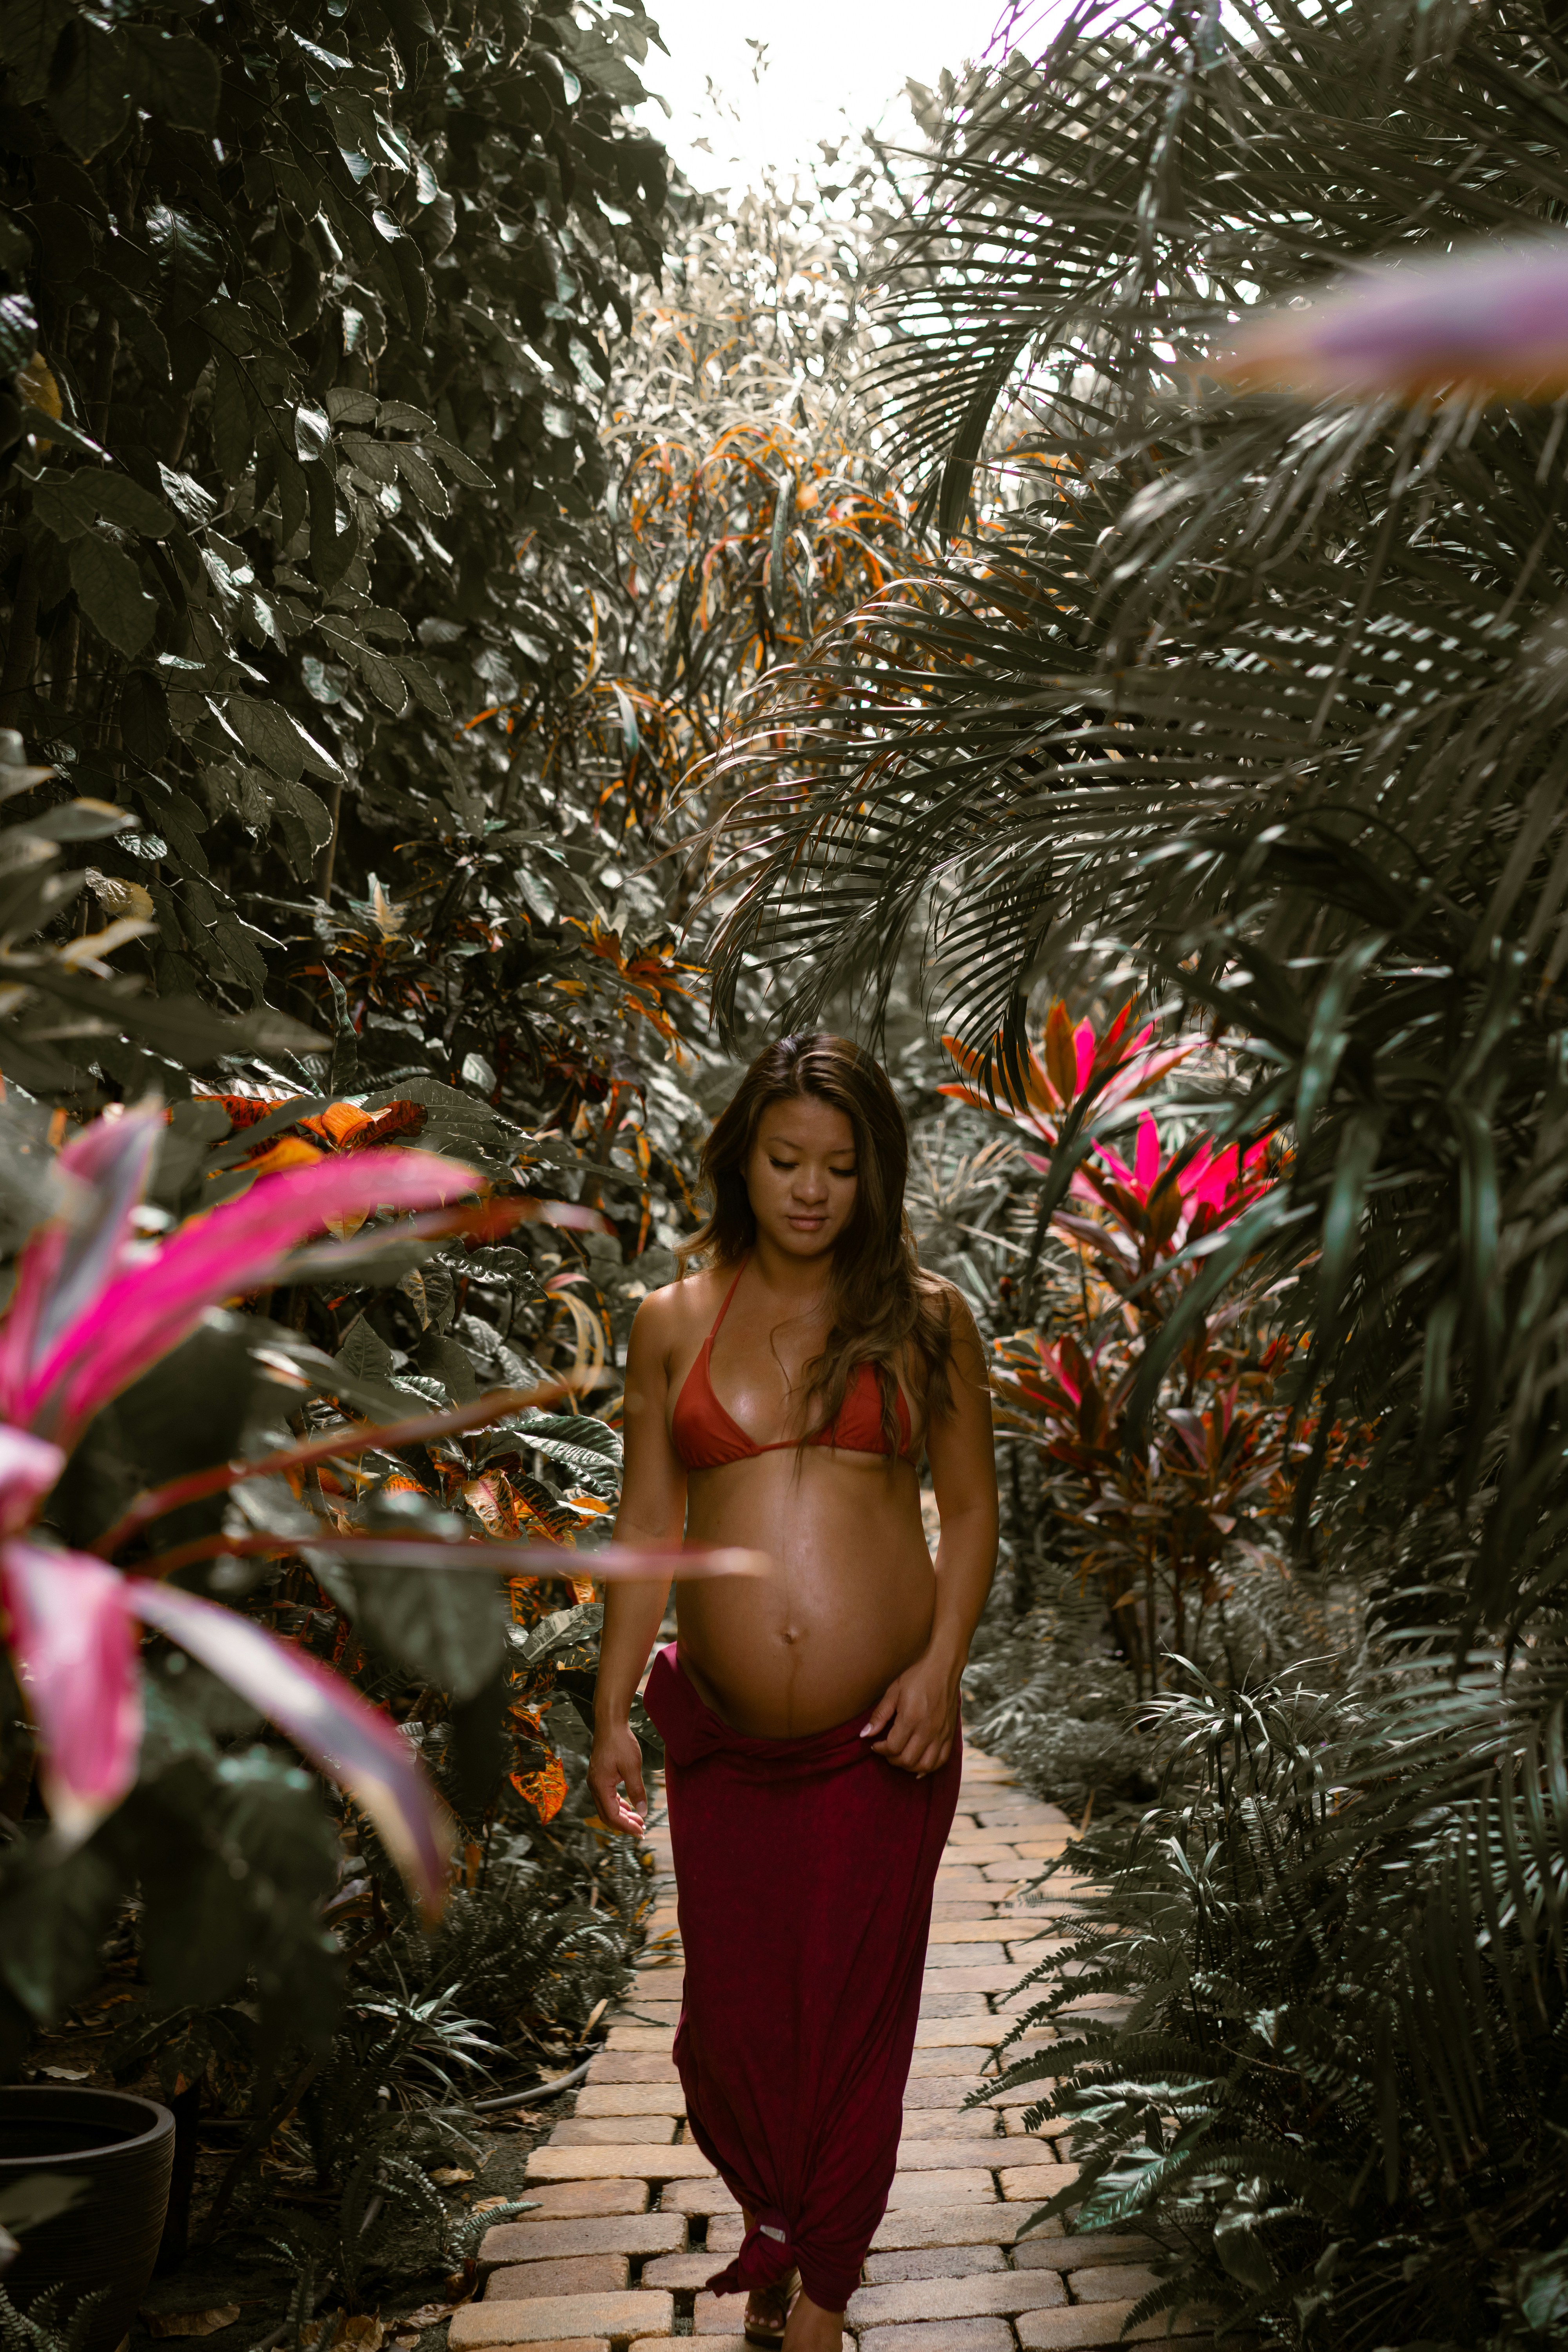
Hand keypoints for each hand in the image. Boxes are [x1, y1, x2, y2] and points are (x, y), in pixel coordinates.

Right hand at [588, 1721, 646, 1834]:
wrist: (610, 1724)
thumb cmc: (620, 1743)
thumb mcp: (632, 1767)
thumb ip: (637, 1790)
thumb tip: (643, 1811)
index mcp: (600, 1786)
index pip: (612, 1816)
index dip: (626, 1826)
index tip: (641, 1831)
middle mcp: (594, 1786)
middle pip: (607, 1815)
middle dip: (624, 1824)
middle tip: (642, 1830)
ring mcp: (596, 1782)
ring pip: (607, 1807)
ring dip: (622, 1815)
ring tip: (639, 1820)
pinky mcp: (600, 1777)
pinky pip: (608, 1797)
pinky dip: (619, 1805)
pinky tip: (629, 1806)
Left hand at [860, 1649, 961, 1776]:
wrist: (944, 1667)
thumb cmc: (917, 1677)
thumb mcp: (893, 1691)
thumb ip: (880, 1715)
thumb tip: (864, 1735)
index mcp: (911, 1718)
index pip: (893, 1747)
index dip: (880, 1749)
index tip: (875, 1744)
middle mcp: (928, 1730)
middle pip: (907, 1760)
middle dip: (892, 1759)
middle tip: (886, 1751)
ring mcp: (941, 1734)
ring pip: (925, 1765)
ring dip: (910, 1767)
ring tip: (901, 1757)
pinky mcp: (950, 1734)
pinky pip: (941, 1760)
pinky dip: (929, 1767)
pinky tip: (919, 1765)